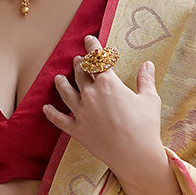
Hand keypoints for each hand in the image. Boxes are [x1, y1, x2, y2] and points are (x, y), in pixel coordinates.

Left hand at [43, 35, 164, 186]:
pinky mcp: (77, 130)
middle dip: (79, 64)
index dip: (92, 47)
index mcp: (108, 84)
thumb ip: (145, 80)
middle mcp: (90, 95)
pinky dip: (51, 113)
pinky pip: (59, 119)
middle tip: (78, 60)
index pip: (98, 59)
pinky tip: (46, 108)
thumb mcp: (150, 99)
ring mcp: (81, 112)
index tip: (89, 39)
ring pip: (66, 92)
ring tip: (59, 78)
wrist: (135, 155)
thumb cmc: (146, 126)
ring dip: (61, 83)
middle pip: (80, 74)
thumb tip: (148, 64)